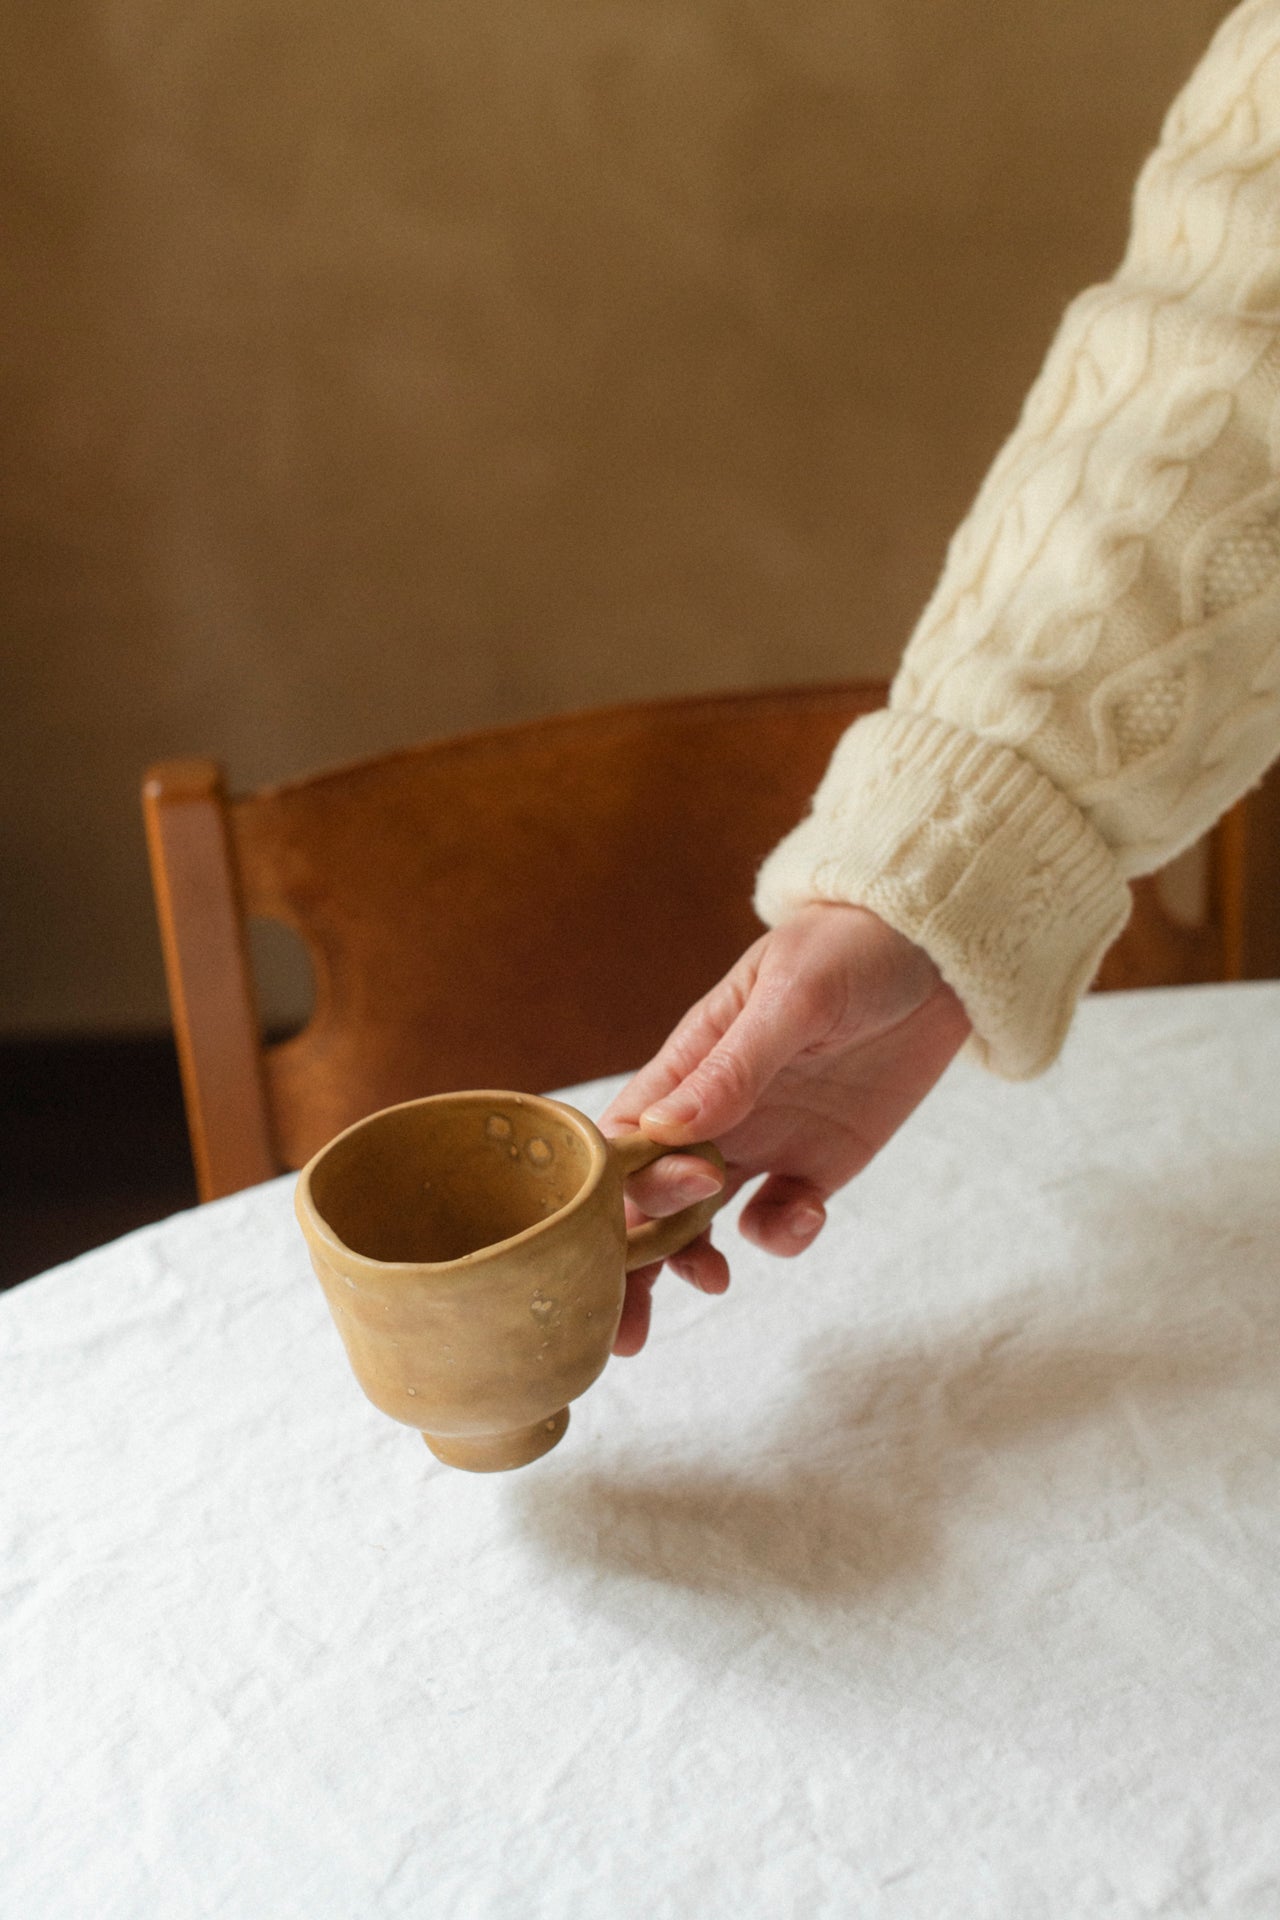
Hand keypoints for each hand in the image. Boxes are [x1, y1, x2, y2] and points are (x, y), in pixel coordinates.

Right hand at [600, 902, 971, 1354]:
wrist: (938, 950)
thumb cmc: (848, 949)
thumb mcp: (793, 997)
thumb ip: (735, 1066)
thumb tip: (666, 1131)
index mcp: (685, 1067)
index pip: (623, 1142)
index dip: (618, 1189)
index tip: (656, 1210)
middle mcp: (712, 1115)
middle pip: (646, 1199)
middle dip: (630, 1263)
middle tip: (628, 1327)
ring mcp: (763, 1143)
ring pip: (699, 1223)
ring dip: (688, 1264)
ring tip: (713, 1284)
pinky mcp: (817, 1167)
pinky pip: (777, 1220)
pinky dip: (780, 1235)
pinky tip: (806, 1217)